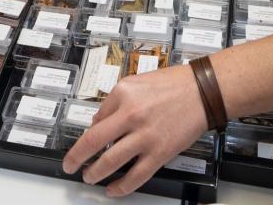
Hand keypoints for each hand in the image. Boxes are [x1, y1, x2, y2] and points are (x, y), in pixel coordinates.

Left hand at [62, 65, 207, 196]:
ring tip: (89, 178)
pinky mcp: (160, 153)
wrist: (203, 92)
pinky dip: (121, 187)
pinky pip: (136, 176)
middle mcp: (131, 115)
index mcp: (122, 95)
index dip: (86, 135)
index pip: (95, 120)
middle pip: (93, 142)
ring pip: (111, 162)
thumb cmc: (172, 85)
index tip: (80, 145)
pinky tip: (113, 190)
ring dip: (95, 173)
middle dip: (77, 158)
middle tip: (70, 165)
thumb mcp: (135, 82)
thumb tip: (99, 122)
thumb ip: (114, 102)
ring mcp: (145, 136)